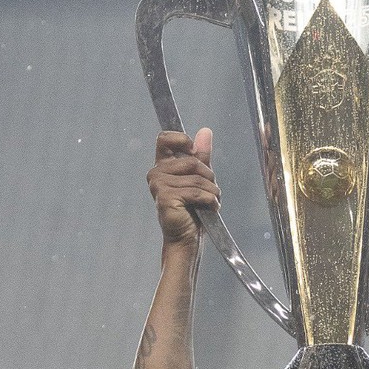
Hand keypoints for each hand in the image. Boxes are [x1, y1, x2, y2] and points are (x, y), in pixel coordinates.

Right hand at [146, 127, 219, 246]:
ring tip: (212, 202)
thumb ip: (201, 156)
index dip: (182, 140)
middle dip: (208, 176)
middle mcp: (156, 173)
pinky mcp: (166, 198)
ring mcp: (159, 185)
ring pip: (197, 178)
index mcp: (163, 166)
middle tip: (211, 191)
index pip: (165, 139)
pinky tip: (211, 208)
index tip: (193, 151)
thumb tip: (205, 131)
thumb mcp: (200, 178)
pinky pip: (196, 192)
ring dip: (212, 191)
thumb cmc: (192, 210)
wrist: (187, 237)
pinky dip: (210, 201)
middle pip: (191, 161)